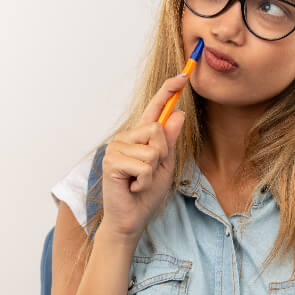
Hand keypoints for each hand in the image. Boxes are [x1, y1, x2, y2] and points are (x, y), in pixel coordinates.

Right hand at [100, 73, 187, 240]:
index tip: (183, 75)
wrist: (132, 219)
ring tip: (139, 181)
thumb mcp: (166, 165)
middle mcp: (126, 138)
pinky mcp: (111, 162)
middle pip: (156, 129)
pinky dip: (144, 181)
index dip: (168, 91)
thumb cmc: (146, 194)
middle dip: (162, 155)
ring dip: (152, 171)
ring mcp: (116, 148)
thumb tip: (179, 113)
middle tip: (150, 173)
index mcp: (140, 137)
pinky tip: (133, 187)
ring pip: (152, 149)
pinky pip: (143, 165)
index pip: (155, 109)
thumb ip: (169, 141)